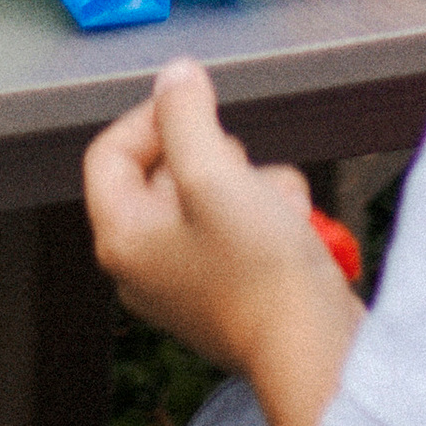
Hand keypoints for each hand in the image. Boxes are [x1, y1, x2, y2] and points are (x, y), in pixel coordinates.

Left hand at [84, 60, 355, 379]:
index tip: (196, 103)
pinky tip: (293, 231)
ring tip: (277, 207)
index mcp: (122, 238)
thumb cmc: (259, 268)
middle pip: (164, 170)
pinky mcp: (229, 290)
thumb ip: (185, 114)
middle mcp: (144, 263)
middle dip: (216, 156)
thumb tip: (174, 74)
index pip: (110, 152)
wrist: (316, 350)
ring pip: (211, 193)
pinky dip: (269, 217)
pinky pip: (238, 226)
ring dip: (253, 184)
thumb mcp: (214, 172)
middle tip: (242, 167)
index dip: (151, 116)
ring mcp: (186, 281)